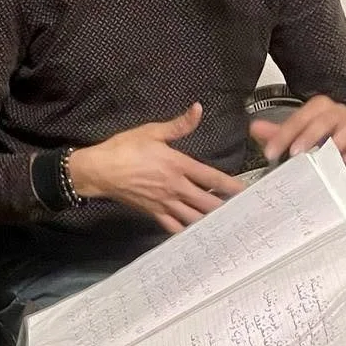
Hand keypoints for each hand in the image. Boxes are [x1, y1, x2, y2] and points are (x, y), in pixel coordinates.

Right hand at [66, 103, 242, 233]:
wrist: (99, 171)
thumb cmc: (124, 149)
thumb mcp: (152, 132)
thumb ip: (179, 124)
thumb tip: (198, 109)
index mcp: (177, 165)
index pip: (211, 178)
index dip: (231, 186)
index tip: (246, 192)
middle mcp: (175, 187)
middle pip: (207, 202)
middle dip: (226, 209)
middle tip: (242, 214)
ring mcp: (164, 202)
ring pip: (193, 218)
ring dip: (210, 222)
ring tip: (226, 226)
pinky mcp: (153, 212)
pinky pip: (173, 226)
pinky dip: (187, 232)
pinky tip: (198, 236)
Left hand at [248, 96, 345, 170]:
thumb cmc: (325, 130)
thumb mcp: (300, 129)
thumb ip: (278, 131)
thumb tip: (255, 128)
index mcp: (317, 108)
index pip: (297, 119)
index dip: (282, 136)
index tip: (270, 151)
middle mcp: (335, 113)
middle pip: (321, 122)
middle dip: (307, 137)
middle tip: (294, 153)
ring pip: (344, 130)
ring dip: (332, 144)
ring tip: (321, 158)